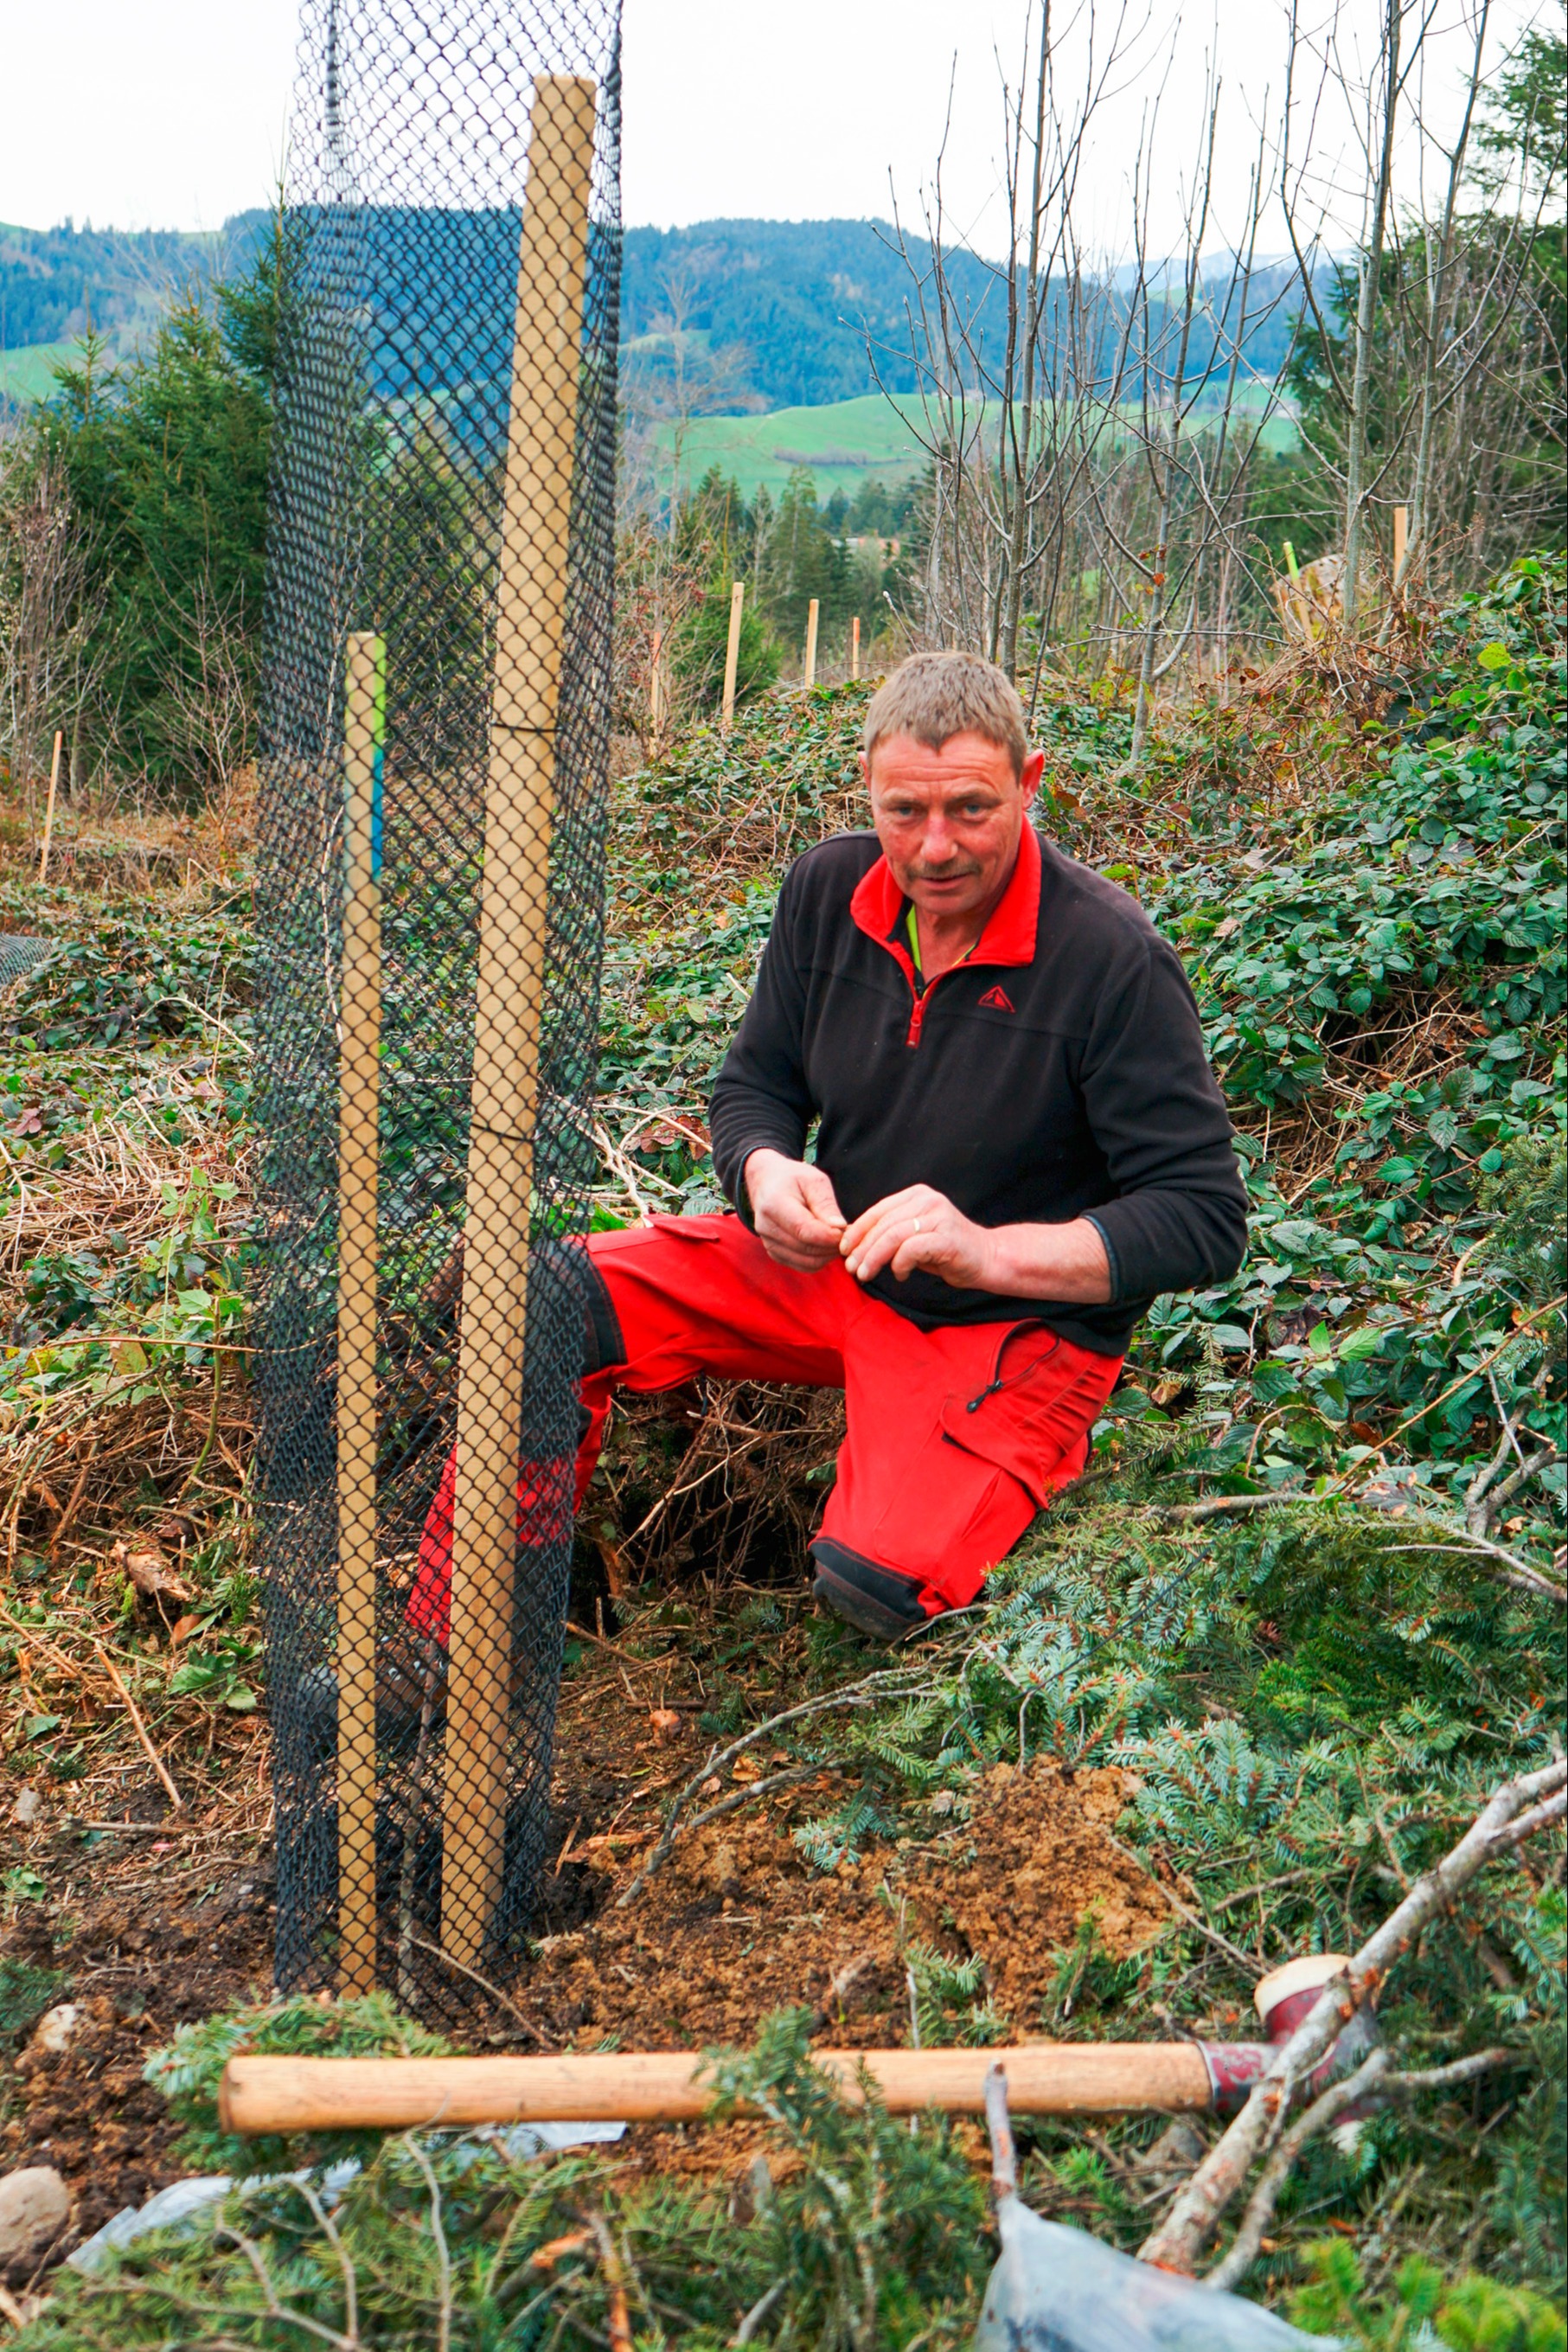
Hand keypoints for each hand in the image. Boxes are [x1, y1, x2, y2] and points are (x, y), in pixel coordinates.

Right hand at [744, 1149, 847, 1270]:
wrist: (767, 1183)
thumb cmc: (793, 1178)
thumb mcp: (813, 1180)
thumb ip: (826, 1204)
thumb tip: (839, 1227)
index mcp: (774, 1204)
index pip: (804, 1230)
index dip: (829, 1236)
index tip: (846, 1230)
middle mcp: (766, 1227)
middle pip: (806, 1249)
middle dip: (832, 1246)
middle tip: (848, 1235)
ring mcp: (768, 1243)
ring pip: (806, 1262)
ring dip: (828, 1255)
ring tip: (838, 1239)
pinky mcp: (774, 1253)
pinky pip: (802, 1265)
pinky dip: (819, 1260)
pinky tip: (826, 1245)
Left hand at [839, 1184, 996, 1288]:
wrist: (987, 1258)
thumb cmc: (947, 1250)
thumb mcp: (915, 1236)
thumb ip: (891, 1233)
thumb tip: (855, 1243)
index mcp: (917, 1196)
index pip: (878, 1210)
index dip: (857, 1230)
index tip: (843, 1249)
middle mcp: (927, 1201)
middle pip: (883, 1224)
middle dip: (862, 1247)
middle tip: (851, 1267)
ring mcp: (938, 1217)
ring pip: (893, 1236)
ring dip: (874, 1258)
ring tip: (865, 1274)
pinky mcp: (946, 1238)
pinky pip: (911, 1250)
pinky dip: (900, 1264)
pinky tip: (900, 1275)